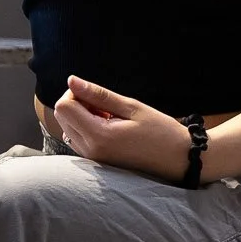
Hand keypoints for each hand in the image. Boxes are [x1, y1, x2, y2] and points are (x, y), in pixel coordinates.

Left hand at [53, 76, 192, 178]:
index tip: (100, 96)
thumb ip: (99, 95)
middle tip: (107, 106)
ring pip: (68, 126)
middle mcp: (89, 150)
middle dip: (78, 103)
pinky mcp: (95, 161)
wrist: (177, 159)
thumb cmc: (160, 131)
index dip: (77, 93)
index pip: (64, 107)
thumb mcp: (132, 107)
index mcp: (98, 136)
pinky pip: (78, 137)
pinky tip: (110, 127)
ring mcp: (91, 158)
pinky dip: (88, 127)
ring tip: (111, 118)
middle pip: (62, 116)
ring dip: (83, 116)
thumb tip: (72, 80)